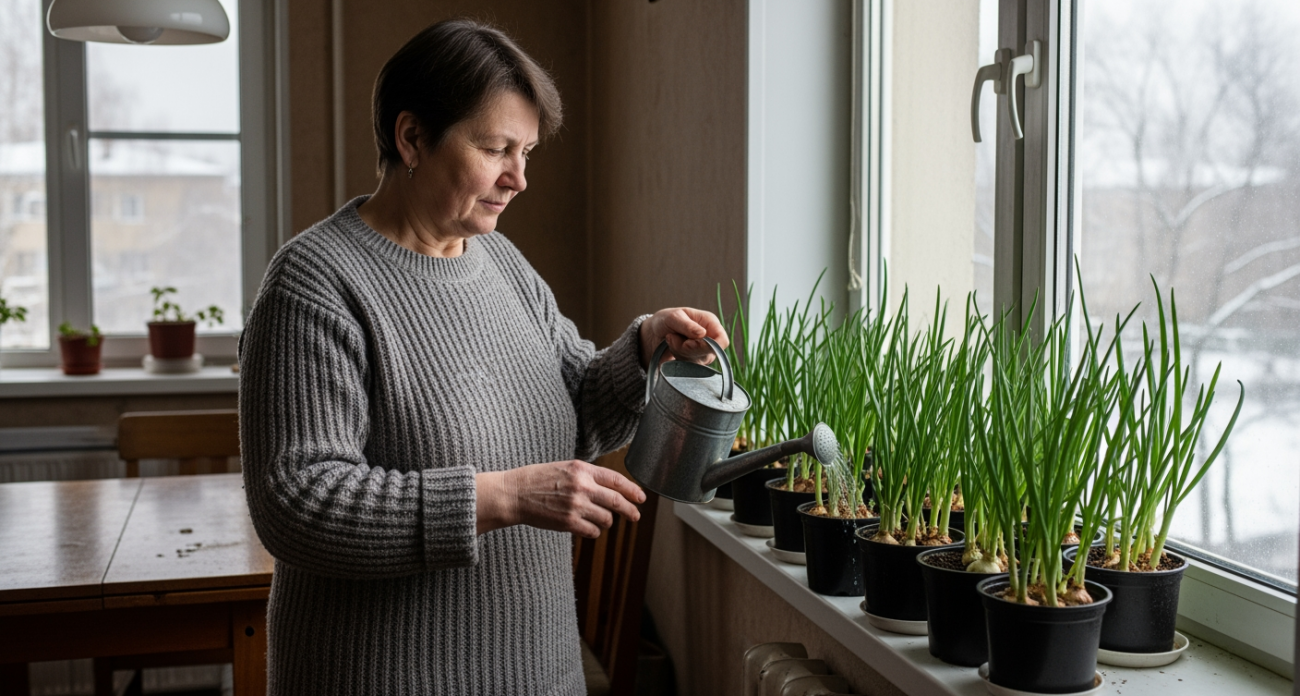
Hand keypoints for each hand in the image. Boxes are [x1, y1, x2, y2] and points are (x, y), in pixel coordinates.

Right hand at [476, 461, 646, 537]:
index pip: (616, 480)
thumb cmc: (537, 480)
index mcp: (582, 469)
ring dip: (606, 522)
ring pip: (606, 519)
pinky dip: (593, 532)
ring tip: (598, 520)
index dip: (633, 490)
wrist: (514, 494)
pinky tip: (587, 528)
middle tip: (636, 516)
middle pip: (617, 501)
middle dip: (630, 510)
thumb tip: (610, 486)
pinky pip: (593, 531)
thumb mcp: (564, 467)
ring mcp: (576, 505)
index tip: (641, 498)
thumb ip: (586, 475)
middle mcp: (582, 486)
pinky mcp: (569, 522)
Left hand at [639, 307, 728, 368]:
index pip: (722, 341)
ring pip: (697, 362)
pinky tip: (671, 347)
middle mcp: (710, 339)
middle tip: (672, 337)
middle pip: (709, 354)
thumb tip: (702, 333)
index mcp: (710, 323)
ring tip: (670, 338)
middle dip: (687, 349)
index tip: (689, 343)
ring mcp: (702, 353)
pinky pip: (688, 367)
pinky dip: (676, 358)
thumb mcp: (673, 317)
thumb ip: (687, 326)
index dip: (709, 346)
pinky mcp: (693, 362)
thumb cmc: (666, 320)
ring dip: (679, 352)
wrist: (652, 333)